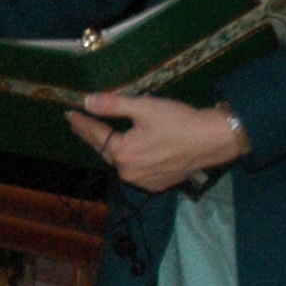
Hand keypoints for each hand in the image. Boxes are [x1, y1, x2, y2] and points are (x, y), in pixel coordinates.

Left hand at [67, 91, 250, 193]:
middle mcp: (128, 172)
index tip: (71, 114)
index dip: (82, 123)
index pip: (96, 135)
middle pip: (106, 150)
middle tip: (81, 124)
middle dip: (93, 136)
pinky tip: (131, 152)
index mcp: (123, 154)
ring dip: (113, 149)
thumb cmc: (180, 121)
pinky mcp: (157, 184)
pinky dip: (131, 159)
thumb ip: (113, 105)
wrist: (215, 140)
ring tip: (103, 137)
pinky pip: (137, 170)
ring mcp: (143, 181)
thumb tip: (87, 101)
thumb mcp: (145, 107)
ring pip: (121, 162)